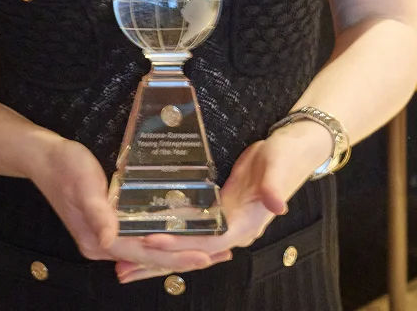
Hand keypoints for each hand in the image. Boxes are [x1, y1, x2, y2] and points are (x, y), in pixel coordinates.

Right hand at [28, 134, 228, 278]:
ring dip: (176, 249)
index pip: (146, 254)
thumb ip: (97, 212)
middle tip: (220, 254)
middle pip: (151, 257)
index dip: (176, 257)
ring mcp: (105, 235)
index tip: (205, 257)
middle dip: (185, 257)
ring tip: (207, 247)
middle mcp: (104, 243)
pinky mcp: (107, 223)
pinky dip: (162, 238)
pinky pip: (140, 237)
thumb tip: (110, 239)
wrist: (43, 156)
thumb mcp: (83, 185)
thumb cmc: (65, 167)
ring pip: (148, 249)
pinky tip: (177, 232)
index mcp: (101, 240)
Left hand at [115, 121, 330, 282]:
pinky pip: (190, 232)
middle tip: (122, 265)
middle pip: (192, 252)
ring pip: (188, 247)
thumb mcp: (278, 164)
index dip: (181, 242)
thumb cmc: (285, 156)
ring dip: (158, 257)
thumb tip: (277, 203)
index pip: (208, 240)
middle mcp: (234, 230)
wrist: (294, 150)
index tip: (152, 238)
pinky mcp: (219, 213)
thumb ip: (275, 185)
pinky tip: (147, 238)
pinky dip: (169, 238)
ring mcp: (225, 224)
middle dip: (158, 260)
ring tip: (123, 264)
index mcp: (246, 223)